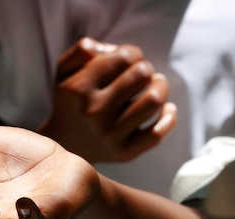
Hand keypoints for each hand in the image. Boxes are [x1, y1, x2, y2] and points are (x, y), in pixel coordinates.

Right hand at [39, 37, 176, 162]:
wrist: (68, 146)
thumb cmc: (73, 101)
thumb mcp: (65, 70)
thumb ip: (83, 49)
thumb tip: (114, 51)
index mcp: (79, 88)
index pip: (123, 57)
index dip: (133, 53)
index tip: (130, 60)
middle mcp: (94, 112)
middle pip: (141, 74)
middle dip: (146, 68)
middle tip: (141, 74)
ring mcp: (110, 135)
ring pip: (153, 100)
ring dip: (161, 86)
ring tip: (155, 85)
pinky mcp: (124, 153)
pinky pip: (157, 134)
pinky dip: (169, 116)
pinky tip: (166, 108)